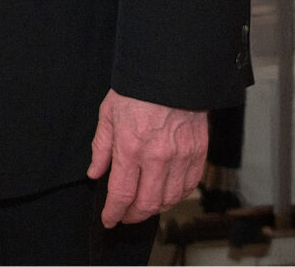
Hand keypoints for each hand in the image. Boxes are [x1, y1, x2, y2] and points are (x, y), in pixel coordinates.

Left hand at [87, 88, 206, 226]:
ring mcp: (181, 158)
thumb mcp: (108, 114)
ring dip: (155, 208)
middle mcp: (158, 157)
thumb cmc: (137, 90)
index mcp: (131, 147)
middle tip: (124, 215)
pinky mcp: (198, 154)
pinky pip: (189, 186)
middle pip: (147, 204)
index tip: (109, 219)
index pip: (122, 193)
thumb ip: (102, 147)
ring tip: (143, 206)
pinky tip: (165, 193)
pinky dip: (176, 196)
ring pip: (169, 199)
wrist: (171, 73)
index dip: (114, 212)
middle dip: (133, 215)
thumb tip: (95, 173)